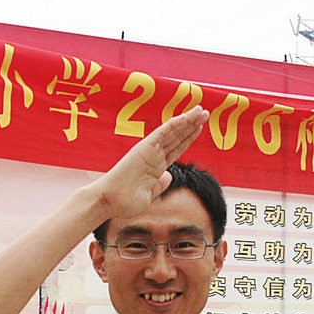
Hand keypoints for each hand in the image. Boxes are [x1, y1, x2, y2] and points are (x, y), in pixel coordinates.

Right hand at [88, 105, 208, 220]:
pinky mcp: (144, 148)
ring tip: (201, 111)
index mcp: (155, 167)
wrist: (108, 201)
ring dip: (187, 121)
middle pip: (176, 137)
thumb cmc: (124, 202)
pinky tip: (186, 117)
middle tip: (205, 113)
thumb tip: (168, 176)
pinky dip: (174, 124)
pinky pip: (162, 133)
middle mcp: (153, 156)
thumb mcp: (148, 196)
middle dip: (191, 125)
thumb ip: (159, 185)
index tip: (200, 128)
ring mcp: (149, 151)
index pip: (176, 148)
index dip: (189, 138)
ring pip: (172, 133)